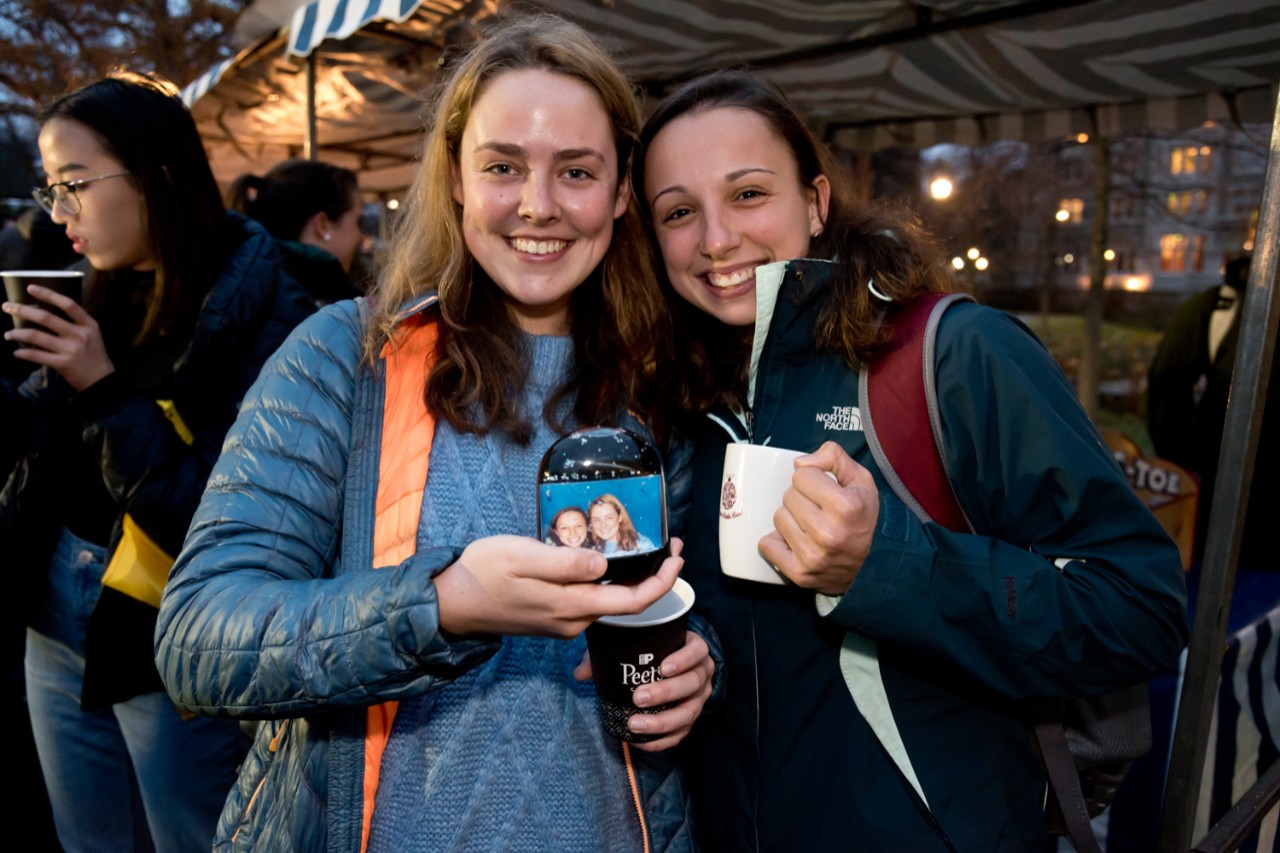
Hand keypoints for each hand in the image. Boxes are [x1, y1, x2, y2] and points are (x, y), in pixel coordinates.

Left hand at [3, 284, 113, 390]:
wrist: (101, 380)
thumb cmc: (94, 354)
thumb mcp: (91, 334)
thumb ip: (74, 323)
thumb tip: (45, 312)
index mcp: (88, 324)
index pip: (68, 304)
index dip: (48, 294)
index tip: (30, 288)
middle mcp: (79, 335)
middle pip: (46, 318)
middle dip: (22, 310)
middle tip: (7, 306)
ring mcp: (70, 350)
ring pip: (36, 337)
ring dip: (17, 333)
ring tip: (8, 334)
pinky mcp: (62, 363)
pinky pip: (36, 355)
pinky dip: (23, 353)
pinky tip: (17, 352)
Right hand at [435, 536, 683, 638]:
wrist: (451, 603)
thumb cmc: (483, 573)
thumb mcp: (522, 556)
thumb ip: (565, 563)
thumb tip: (604, 565)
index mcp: (570, 605)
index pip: (633, 601)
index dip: (663, 582)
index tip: (678, 556)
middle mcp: (572, 620)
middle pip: (627, 604)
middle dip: (655, 577)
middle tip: (671, 545)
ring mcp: (563, 623)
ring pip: (609, 603)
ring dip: (633, 580)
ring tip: (645, 549)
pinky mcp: (553, 619)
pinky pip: (591, 603)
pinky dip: (610, 584)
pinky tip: (610, 563)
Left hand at [574, 629, 713, 751]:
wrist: (666, 667)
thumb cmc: (650, 653)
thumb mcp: (631, 646)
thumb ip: (606, 655)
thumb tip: (580, 673)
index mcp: (694, 649)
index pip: (697, 651)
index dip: (684, 660)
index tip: (663, 668)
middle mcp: (703, 673)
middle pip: (692, 684)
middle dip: (666, 692)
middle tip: (638, 698)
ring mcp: (699, 698)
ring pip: (689, 712)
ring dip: (662, 721)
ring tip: (634, 724)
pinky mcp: (691, 720)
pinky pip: (681, 734)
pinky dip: (662, 740)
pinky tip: (641, 742)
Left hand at [758, 441, 878, 595]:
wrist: (870, 565)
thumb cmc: (862, 518)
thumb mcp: (860, 480)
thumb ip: (834, 457)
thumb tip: (799, 462)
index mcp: (846, 507)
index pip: (802, 475)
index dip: (813, 480)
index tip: (825, 492)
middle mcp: (829, 533)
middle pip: (788, 495)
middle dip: (801, 498)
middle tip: (818, 510)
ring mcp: (813, 556)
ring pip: (778, 517)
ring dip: (791, 518)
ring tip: (810, 526)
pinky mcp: (799, 573)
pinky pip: (767, 544)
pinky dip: (778, 541)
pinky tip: (797, 542)